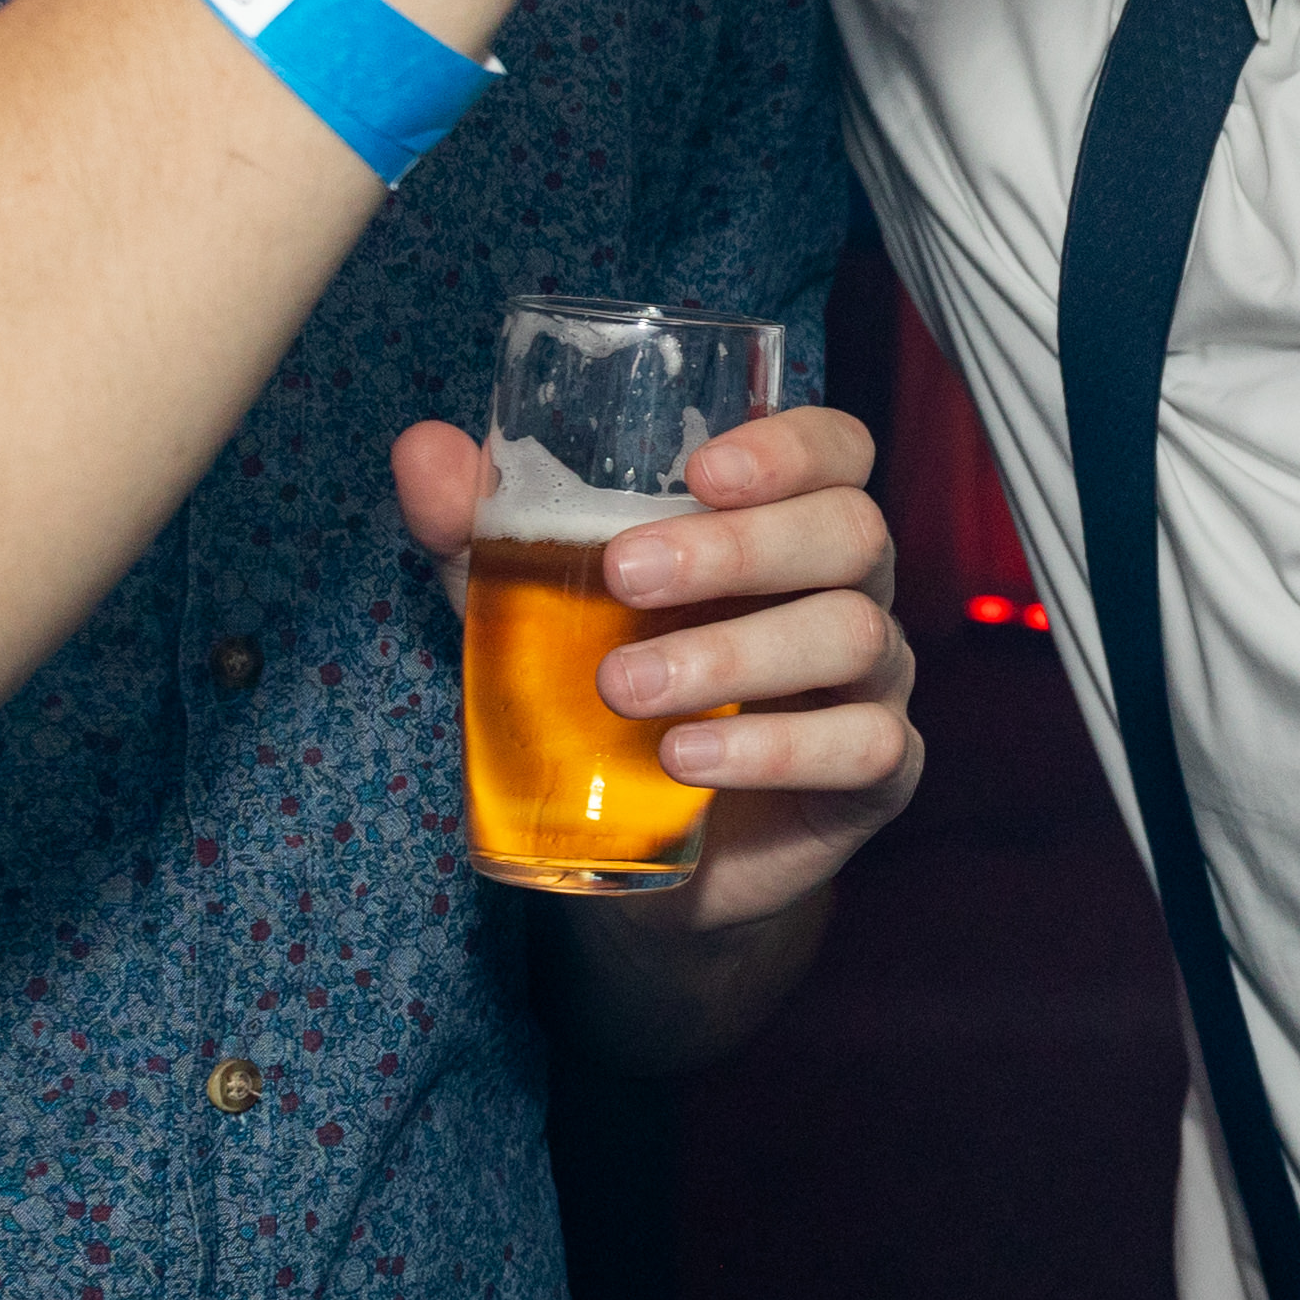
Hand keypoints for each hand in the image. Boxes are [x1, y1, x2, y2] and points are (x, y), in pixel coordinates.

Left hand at [395, 405, 919, 934]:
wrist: (636, 853)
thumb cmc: (600, 694)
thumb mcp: (529, 607)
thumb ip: (483, 528)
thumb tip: (421, 449)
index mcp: (789, 524)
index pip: (839, 449)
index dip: (790, 446)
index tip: (697, 469)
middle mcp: (851, 589)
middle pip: (851, 533)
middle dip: (739, 547)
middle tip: (625, 577)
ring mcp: (875, 683)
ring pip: (854, 634)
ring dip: (735, 653)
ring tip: (624, 688)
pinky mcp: (878, 777)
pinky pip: (867, 745)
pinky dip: (776, 748)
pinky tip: (688, 758)